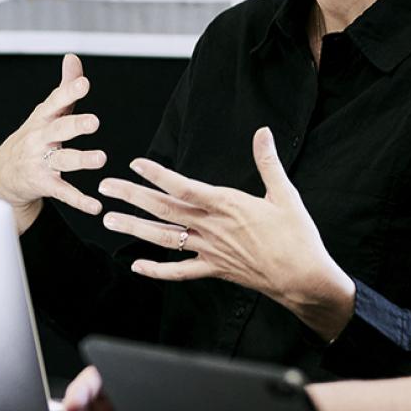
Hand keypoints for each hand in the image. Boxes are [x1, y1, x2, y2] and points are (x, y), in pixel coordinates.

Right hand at [0, 53, 106, 233]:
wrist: (4, 174)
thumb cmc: (34, 137)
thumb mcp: (46, 112)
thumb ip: (64, 87)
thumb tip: (73, 58)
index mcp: (44, 118)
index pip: (56, 102)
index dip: (69, 92)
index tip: (84, 83)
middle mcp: (41, 139)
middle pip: (59, 130)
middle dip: (76, 125)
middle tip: (94, 121)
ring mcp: (41, 162)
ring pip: (63, 160)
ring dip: (82, 160)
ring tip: (101, 158)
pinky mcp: (44, 184)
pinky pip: (64, 192)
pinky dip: (80, 200)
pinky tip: (96, 206)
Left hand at [97, 127, 356, 340]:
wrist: (303, 278)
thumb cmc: (297, 235)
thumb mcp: (285, 194)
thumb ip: (268, 162)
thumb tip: (262, 132)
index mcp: (228, 205)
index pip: (185, 187)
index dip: (158, 175)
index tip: (135, 164)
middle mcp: (212, 227)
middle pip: (164, 209)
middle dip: (132, 196)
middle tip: (106, 186)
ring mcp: (210, 251)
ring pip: (164, 239)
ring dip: (134, 228)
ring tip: (109, 220)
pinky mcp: (214, 270)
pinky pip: (179, 272)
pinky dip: (157, 269)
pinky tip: (136, 265)